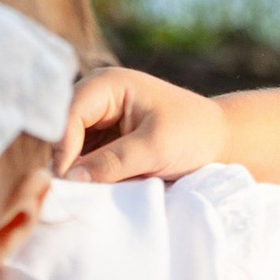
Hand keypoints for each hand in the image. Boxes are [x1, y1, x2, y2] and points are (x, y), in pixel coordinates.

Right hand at [55, 65, 228, 185]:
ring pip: (67, 148)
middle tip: (66, 194)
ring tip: (77, 196)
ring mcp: (97, 119)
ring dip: (72, 170)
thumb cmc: (193, 134)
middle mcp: (96, 97)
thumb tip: (71, 179)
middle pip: (61, 129)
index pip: (69, 113)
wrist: (218, 141)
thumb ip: (113, 162)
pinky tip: (88, 192)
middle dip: (63, 159)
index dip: (63, 147)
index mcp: (108, 84)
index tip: (67, 181)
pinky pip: (81, 159)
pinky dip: (83, 176)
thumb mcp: (155, 148)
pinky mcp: (102, 141)